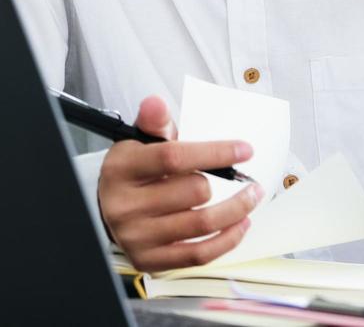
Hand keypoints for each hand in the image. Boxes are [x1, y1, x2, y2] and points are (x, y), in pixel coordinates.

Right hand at [97, 95, 261, 271]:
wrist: (110, 208)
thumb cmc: (136, 171)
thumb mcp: (140, 141)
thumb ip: (154, 122)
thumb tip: (155, 103)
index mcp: (123, 168)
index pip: (174, 158)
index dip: (215, 152)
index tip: (245, 150)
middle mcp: (125, 205)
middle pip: (193, 192)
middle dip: (226, 184)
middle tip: (246, 179)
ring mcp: (136, 236)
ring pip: (200, 224)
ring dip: (236, 210)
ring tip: (252, 197)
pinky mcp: (149, 259)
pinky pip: (197, 255)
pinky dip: (226, 241)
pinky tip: (240, 224)